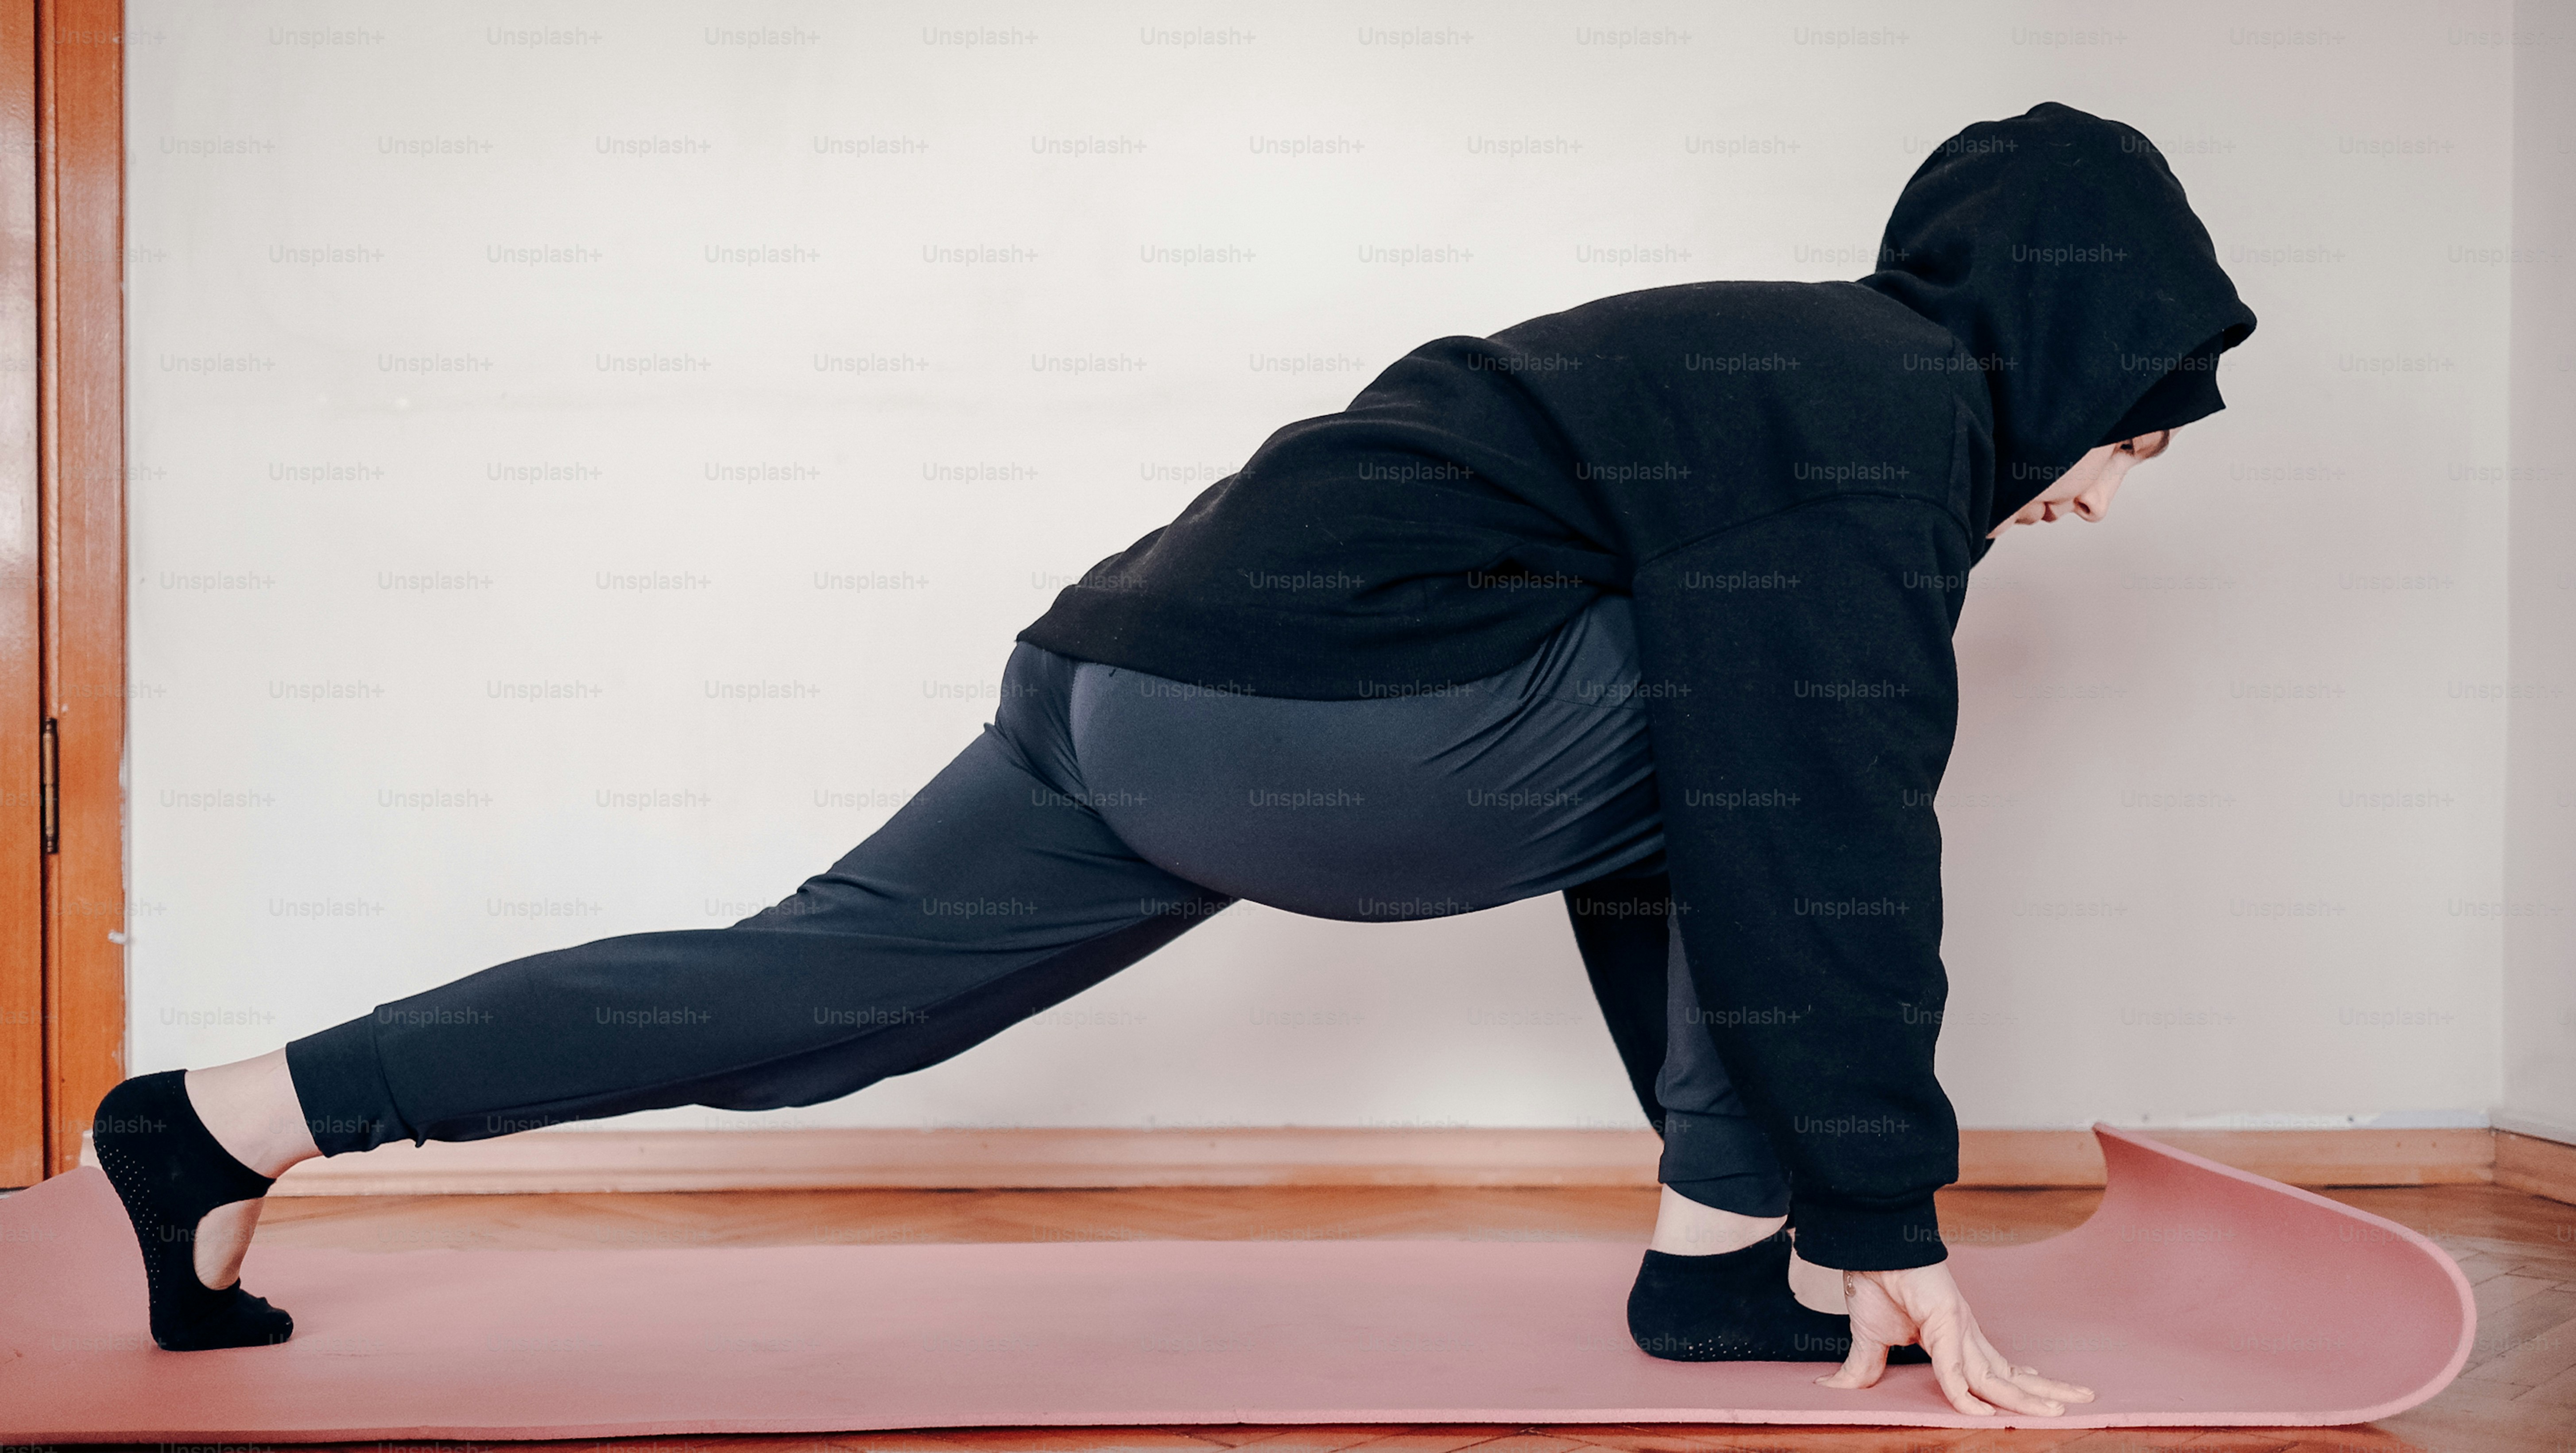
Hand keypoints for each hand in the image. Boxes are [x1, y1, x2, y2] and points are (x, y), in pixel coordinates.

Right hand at [1816, 1260, 2095, 1417]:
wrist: (1868, 1246)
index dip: (2014, 1380)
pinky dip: (1963, 1393)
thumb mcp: (1869, 1338)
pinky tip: (1979, 1411)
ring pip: (1995, 1376)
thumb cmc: (1872, 1282)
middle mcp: (1964, 1334)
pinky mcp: (1945, 1321)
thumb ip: (1866, 1367)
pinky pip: (1954, 1368)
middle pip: (2007, 1373)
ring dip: (2025, 1398)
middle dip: (2041, 1391)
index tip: (2038, 1386)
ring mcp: (1958, 1329)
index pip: (1990, 1366)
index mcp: (1952, 1335)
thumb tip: (1839, 1389)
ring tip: (2059, 1410)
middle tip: (2078, 1402)